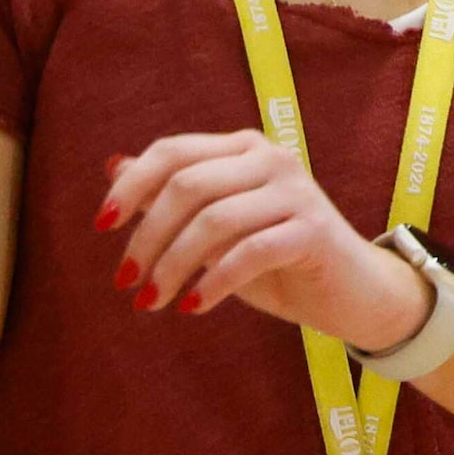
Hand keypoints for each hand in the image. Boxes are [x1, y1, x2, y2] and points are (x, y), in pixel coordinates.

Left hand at [101, 133, 429, 350]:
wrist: (352, 293)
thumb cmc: (274, 258)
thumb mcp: (215, 227)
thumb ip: (170, 195)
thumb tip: (113, 165)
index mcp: (240, 147)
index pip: (171, 152)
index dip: (131, 186)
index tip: (101, 226)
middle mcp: (268, 158)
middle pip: (186, 186)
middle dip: (147, 236)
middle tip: (125, 280)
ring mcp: (295, 191)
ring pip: (213, 221)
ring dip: (173, 266)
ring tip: (151, 301)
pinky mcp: (313, 230)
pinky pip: (249, 252)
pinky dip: (213, 281)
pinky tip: (193, 307)